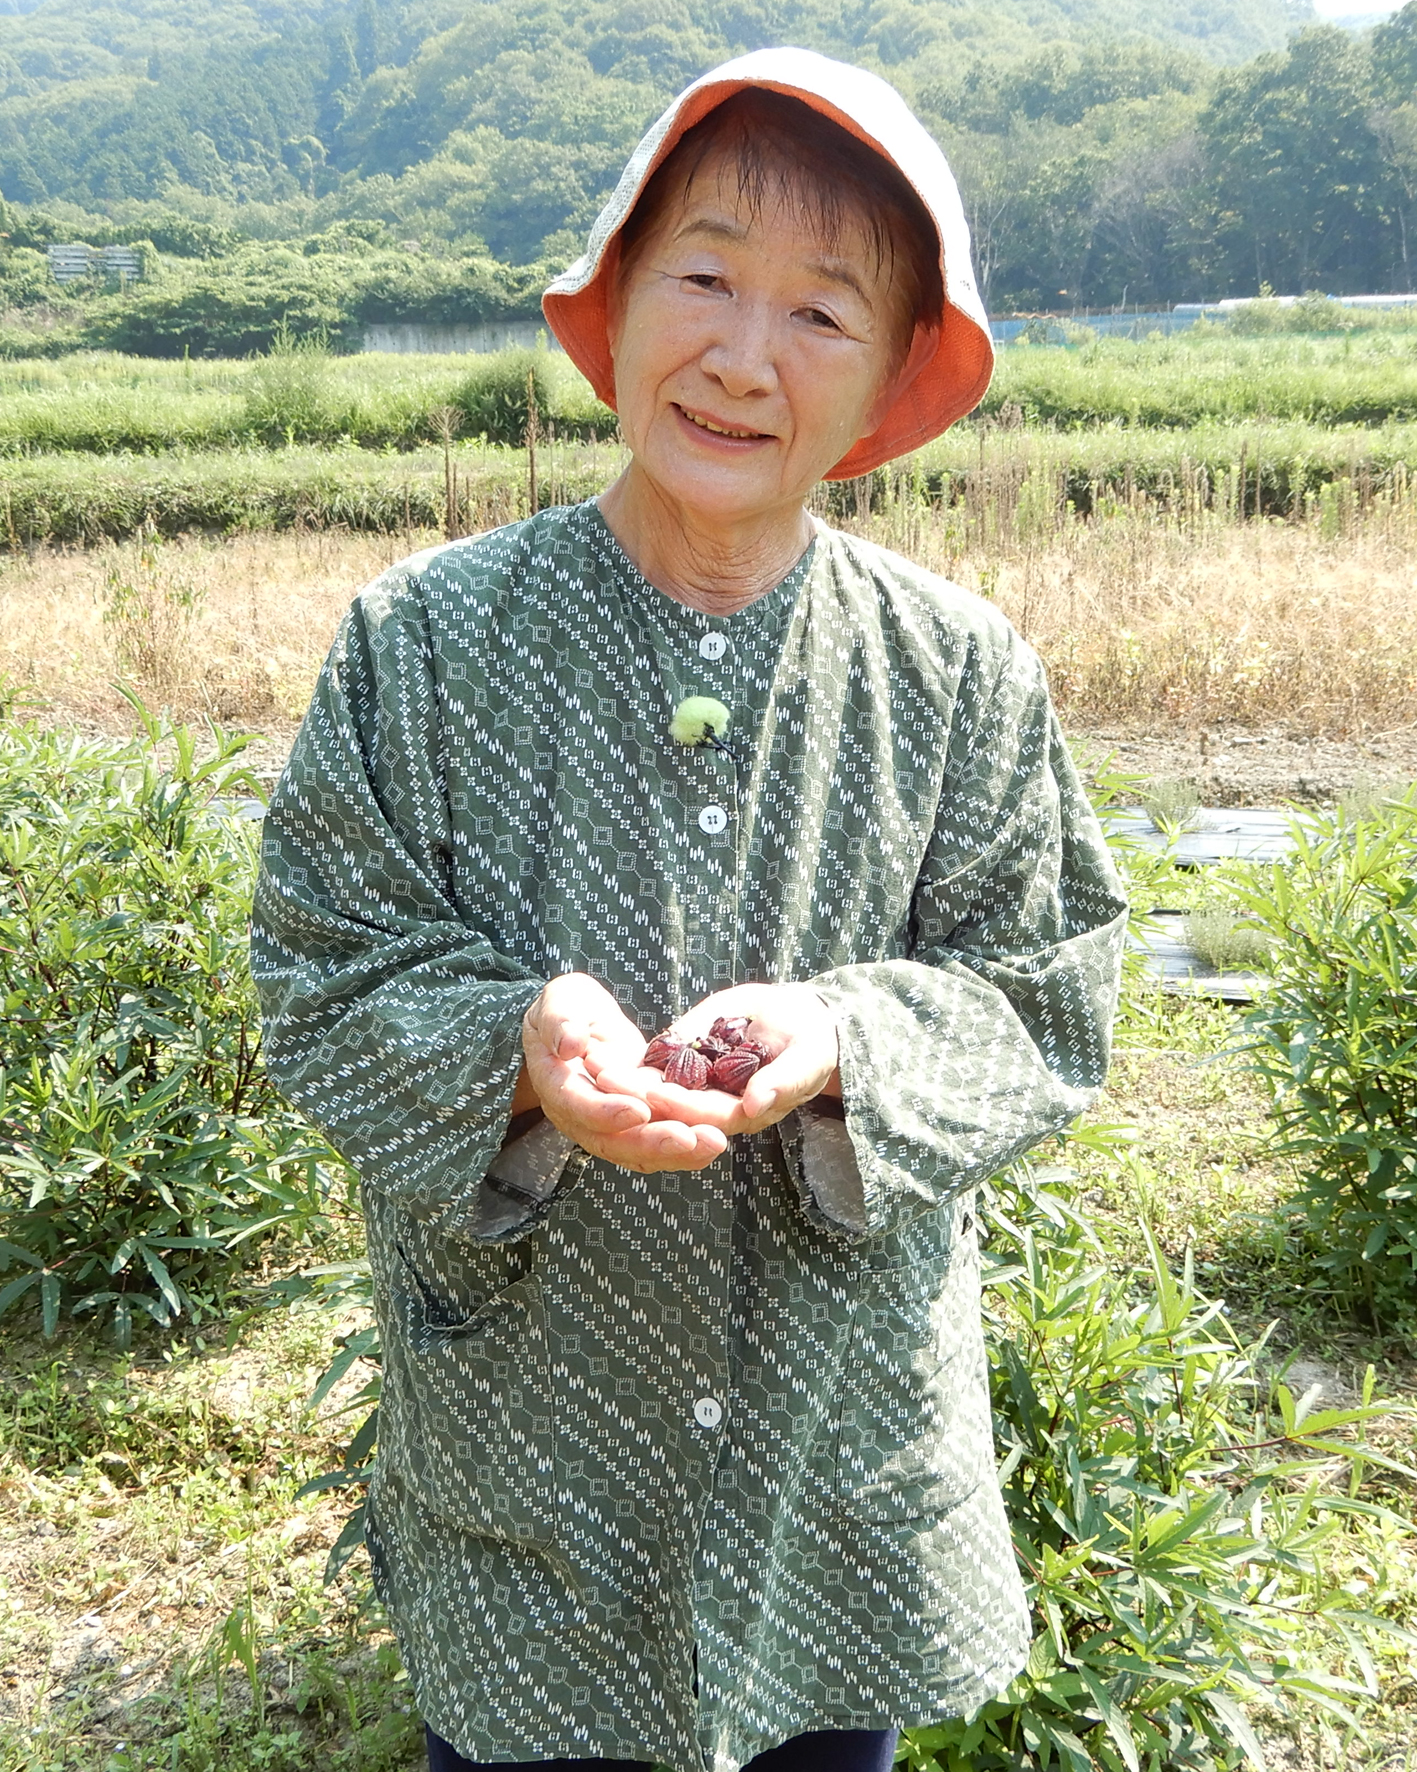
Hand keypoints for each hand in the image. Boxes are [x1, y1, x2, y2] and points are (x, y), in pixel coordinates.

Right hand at [521, 973, 728, 1173]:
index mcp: (556, 1086)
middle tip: (690, 1139)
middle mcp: (581, 1115)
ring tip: (713, 1143)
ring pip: (639, 1150)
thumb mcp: (559, 1002)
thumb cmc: (566, 1007)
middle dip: (653, 1142)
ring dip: (677, 1152)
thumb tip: (570, 1044)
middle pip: (613, 1140)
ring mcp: (609, 1123)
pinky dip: (685, 1147)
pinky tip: (713, 1141)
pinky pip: (656, 1140)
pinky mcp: (635, 1121)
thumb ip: (559, 1021)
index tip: (639, 1109)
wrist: (578, 1021)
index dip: (606, 1111)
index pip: (578, 1106)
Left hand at [594, 982, 839, 1139]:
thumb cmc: (812, 1040)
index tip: (649, 1091)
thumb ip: (783, 1082)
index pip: (705, 1115)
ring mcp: (697, 1089)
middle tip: (603, 1076)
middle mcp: (715, 1108)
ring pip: (654, 1089)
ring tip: (591, 1060)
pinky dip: (626, 1061)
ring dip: (623, 1078)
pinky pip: (653, 1067)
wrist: (802, 1020)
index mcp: (745, 1113)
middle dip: (635, 1094)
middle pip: (670, 1107)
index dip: (677, 1105)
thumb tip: (755, 1105)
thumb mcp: (807, 1058)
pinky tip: (597, 1046)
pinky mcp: (685, 1067)